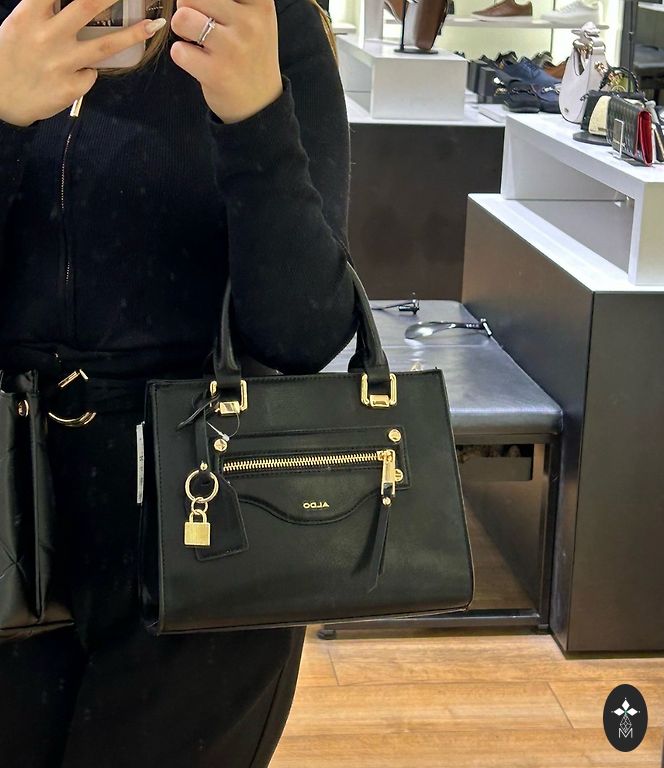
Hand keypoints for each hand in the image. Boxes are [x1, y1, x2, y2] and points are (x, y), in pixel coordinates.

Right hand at [0, 0, 164, 126]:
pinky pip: (91, 75)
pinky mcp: (70, 88)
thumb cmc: (11, 55)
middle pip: (87, 5)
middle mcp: (47, 36)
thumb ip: (45, 10)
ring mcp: (61, 63)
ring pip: (104, 45)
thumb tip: (67, 3)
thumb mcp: (21, 24)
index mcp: (30, 15)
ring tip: (153, 25)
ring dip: (133, 34)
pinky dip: (88, 72)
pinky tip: (76, 73)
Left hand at [169, 0, 282, 123]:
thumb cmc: (250, 54)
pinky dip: (182, 55)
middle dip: (187, 5)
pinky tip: (197, 61)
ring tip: (194, 38)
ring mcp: (232, 48)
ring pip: (182, 17)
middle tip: (198, 21)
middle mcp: (249, 23)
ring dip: (181, 27)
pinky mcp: (216, 73)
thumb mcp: (255, 17)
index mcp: (259, 4)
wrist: (260, 104)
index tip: (209, 8)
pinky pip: (178, 51)